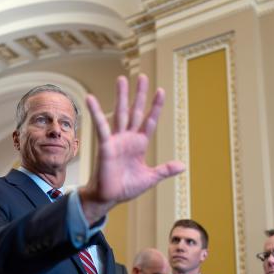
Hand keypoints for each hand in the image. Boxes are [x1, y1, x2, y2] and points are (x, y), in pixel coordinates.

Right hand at [79, 74, 184, 223]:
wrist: (109, 197)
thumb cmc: (126, 187)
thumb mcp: (150, 178)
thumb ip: (165, 170)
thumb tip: (183, 166)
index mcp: (139, 144)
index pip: (150, 121)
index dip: (156, 107)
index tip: (161, 91)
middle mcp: (128, 138)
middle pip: (135, 111)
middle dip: (139, 94)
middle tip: (142, 76)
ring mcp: (116, 140)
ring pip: (120, 113)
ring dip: (122, 96)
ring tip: (122, 79)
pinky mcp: (105, 145)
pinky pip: (101, 126)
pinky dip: (96, 112)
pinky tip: (91, 99)